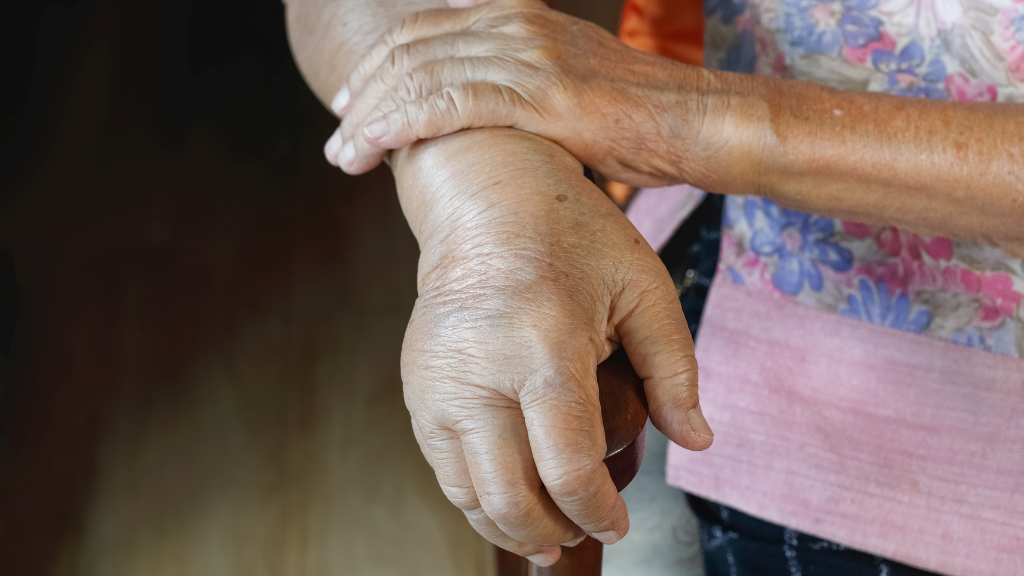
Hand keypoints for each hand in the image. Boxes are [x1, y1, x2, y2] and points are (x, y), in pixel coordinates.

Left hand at [323, 0, 758, 190]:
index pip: (428, 31)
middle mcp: (517, 26)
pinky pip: (450, 104)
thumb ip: (524, 90)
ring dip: (370, 117)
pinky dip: (400, 125)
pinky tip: (369, 147)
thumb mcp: (572, 89)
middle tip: (335, 134)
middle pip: (413, 49)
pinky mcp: (540, 95)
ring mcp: (528, 56)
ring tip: (341, 155)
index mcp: (520, 19)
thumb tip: (494, 119)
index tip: (353, 103)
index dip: (383, 65)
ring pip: (422, 77)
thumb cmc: (642, 120)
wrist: (701, 124)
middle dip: (364, 93)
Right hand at [391, 128, 712, 565]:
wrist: (483, 197)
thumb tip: (696, 440)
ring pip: (468, 492)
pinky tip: (510, 497)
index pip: (568, 465)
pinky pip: (441, 466)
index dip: (598, 512)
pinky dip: (477, 496)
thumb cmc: (569, 233)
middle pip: (510, 495)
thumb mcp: (643, 287)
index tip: (618, 524)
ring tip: (548, 534)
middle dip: (553, 533)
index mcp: (545, 345)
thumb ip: (675, 369)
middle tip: (583, 536)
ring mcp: (438, 382)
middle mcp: (480, 372)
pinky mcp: (417, 385)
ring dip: (511, 526)